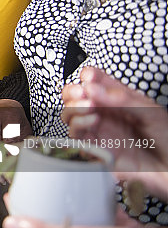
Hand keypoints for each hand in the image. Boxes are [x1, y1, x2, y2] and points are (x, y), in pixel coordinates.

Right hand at [62, 66, 167, 200]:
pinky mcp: (94, 150)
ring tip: (88, 106)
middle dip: (72, 92)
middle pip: (74, 98)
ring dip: (73, 108)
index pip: (94, 82)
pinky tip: (92, 121)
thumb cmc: (166, 140)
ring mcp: (98, 132)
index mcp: (117, 101)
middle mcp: (104, 115)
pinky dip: (78, 125)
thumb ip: (121, 98)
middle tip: (82, 92)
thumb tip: (93, 87)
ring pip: (70, 116)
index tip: (89, 77)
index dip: (87, 76)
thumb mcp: (150, 111)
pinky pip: (75, 137)